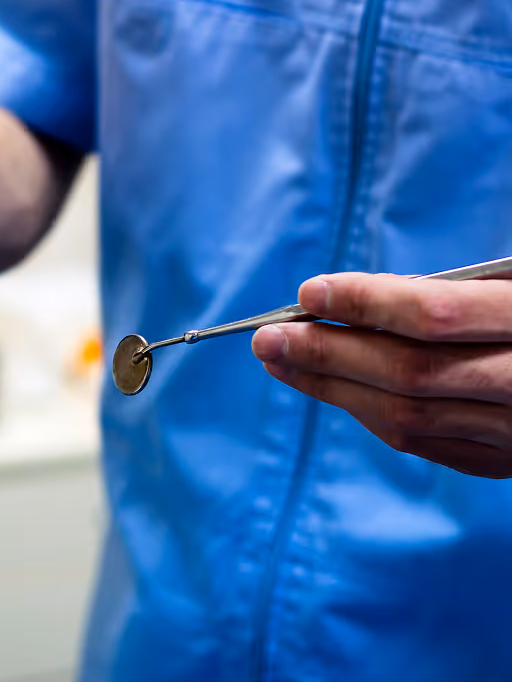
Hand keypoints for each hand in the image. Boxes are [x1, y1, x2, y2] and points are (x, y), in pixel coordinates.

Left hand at [251, 272, 511, 477]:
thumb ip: (459, 292)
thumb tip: (359, 300)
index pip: (436, 316)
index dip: (365, 303)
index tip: (308, 291)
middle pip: (410, 374)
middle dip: (328, 353)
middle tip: (267, 336)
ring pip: (410, 418)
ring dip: (332, 389)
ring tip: (280, 360)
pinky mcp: (510, 463)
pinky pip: (427, 444)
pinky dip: (369, 415)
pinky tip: (330, 389)